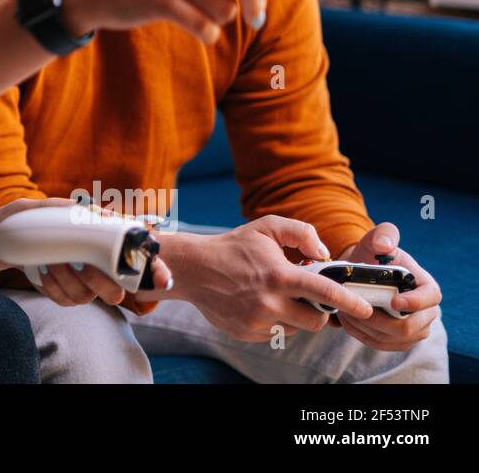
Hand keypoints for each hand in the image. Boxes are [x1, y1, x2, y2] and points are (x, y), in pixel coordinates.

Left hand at [0, 198, 172, 306]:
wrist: (13, 234)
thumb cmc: (45, 218)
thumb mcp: (64, 210)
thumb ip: (86, 213)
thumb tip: (102, 216)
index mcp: (112, 253)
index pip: (146, 267)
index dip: (158, 274)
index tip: (163, 280)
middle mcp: (103, 276)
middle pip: (113, 293)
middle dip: (97, 281)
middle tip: (80, 264)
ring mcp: (84, 289)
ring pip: (83, 297)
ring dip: (66, 279)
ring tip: (52, 258)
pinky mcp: (64, 295)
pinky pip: (62, 299)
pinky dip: (51, 285)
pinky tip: (41, 267)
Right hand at [166, 215, 374, 342]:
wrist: (192, 268)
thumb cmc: (233, 246)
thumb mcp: (266, 227)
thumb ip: (301, 232)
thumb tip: (324, 253)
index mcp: (280, 276)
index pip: (325, 293)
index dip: (350, 302)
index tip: (366, 310)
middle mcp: (270, 303)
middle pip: (315, 321)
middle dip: (318, 311)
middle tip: (307, 297)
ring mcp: (257, 321)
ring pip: (296, 328)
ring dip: (294, 315)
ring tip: (275, 296)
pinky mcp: (247, 333)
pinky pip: (275, 333)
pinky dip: (274, 321)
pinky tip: (258, 303)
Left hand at [329, 223, 441, 351]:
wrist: (362, 274)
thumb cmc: (373, 256)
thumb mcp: (377, 240)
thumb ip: (383, 235)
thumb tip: (384, 245)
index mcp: (426, 286)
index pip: (431, 298)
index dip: (415, 302)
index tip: (393, 302)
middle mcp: (425, 312)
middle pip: (409, 327)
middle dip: (379, 320)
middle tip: (353, 307)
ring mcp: (413, 330)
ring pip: (392, 339)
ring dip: (365, 328)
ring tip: (344, 311)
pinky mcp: (397, 341)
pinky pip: (380, 344)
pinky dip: (361, 335)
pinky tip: (347, 320)